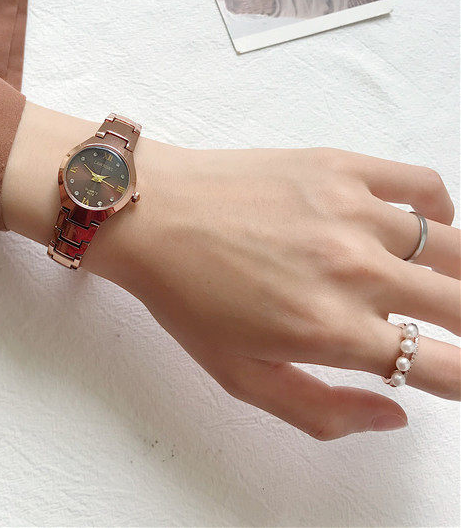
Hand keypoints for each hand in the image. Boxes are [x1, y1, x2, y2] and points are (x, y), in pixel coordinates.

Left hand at [2, 105, 460, 439]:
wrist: (152, 214)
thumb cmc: (185, 297)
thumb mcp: (240, 376)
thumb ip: (322, 410)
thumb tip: (396, 414)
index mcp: (330, 329)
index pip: (440, 366)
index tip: (453, 371)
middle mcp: (354, 270)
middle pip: (460, 305)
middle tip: (446, 325)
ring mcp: (351, 211)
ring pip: (452, 248)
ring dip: (455, 274)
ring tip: (439, 284)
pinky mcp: (340, 167)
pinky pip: (423, 185)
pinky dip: (441, 211)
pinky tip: (427, 228)